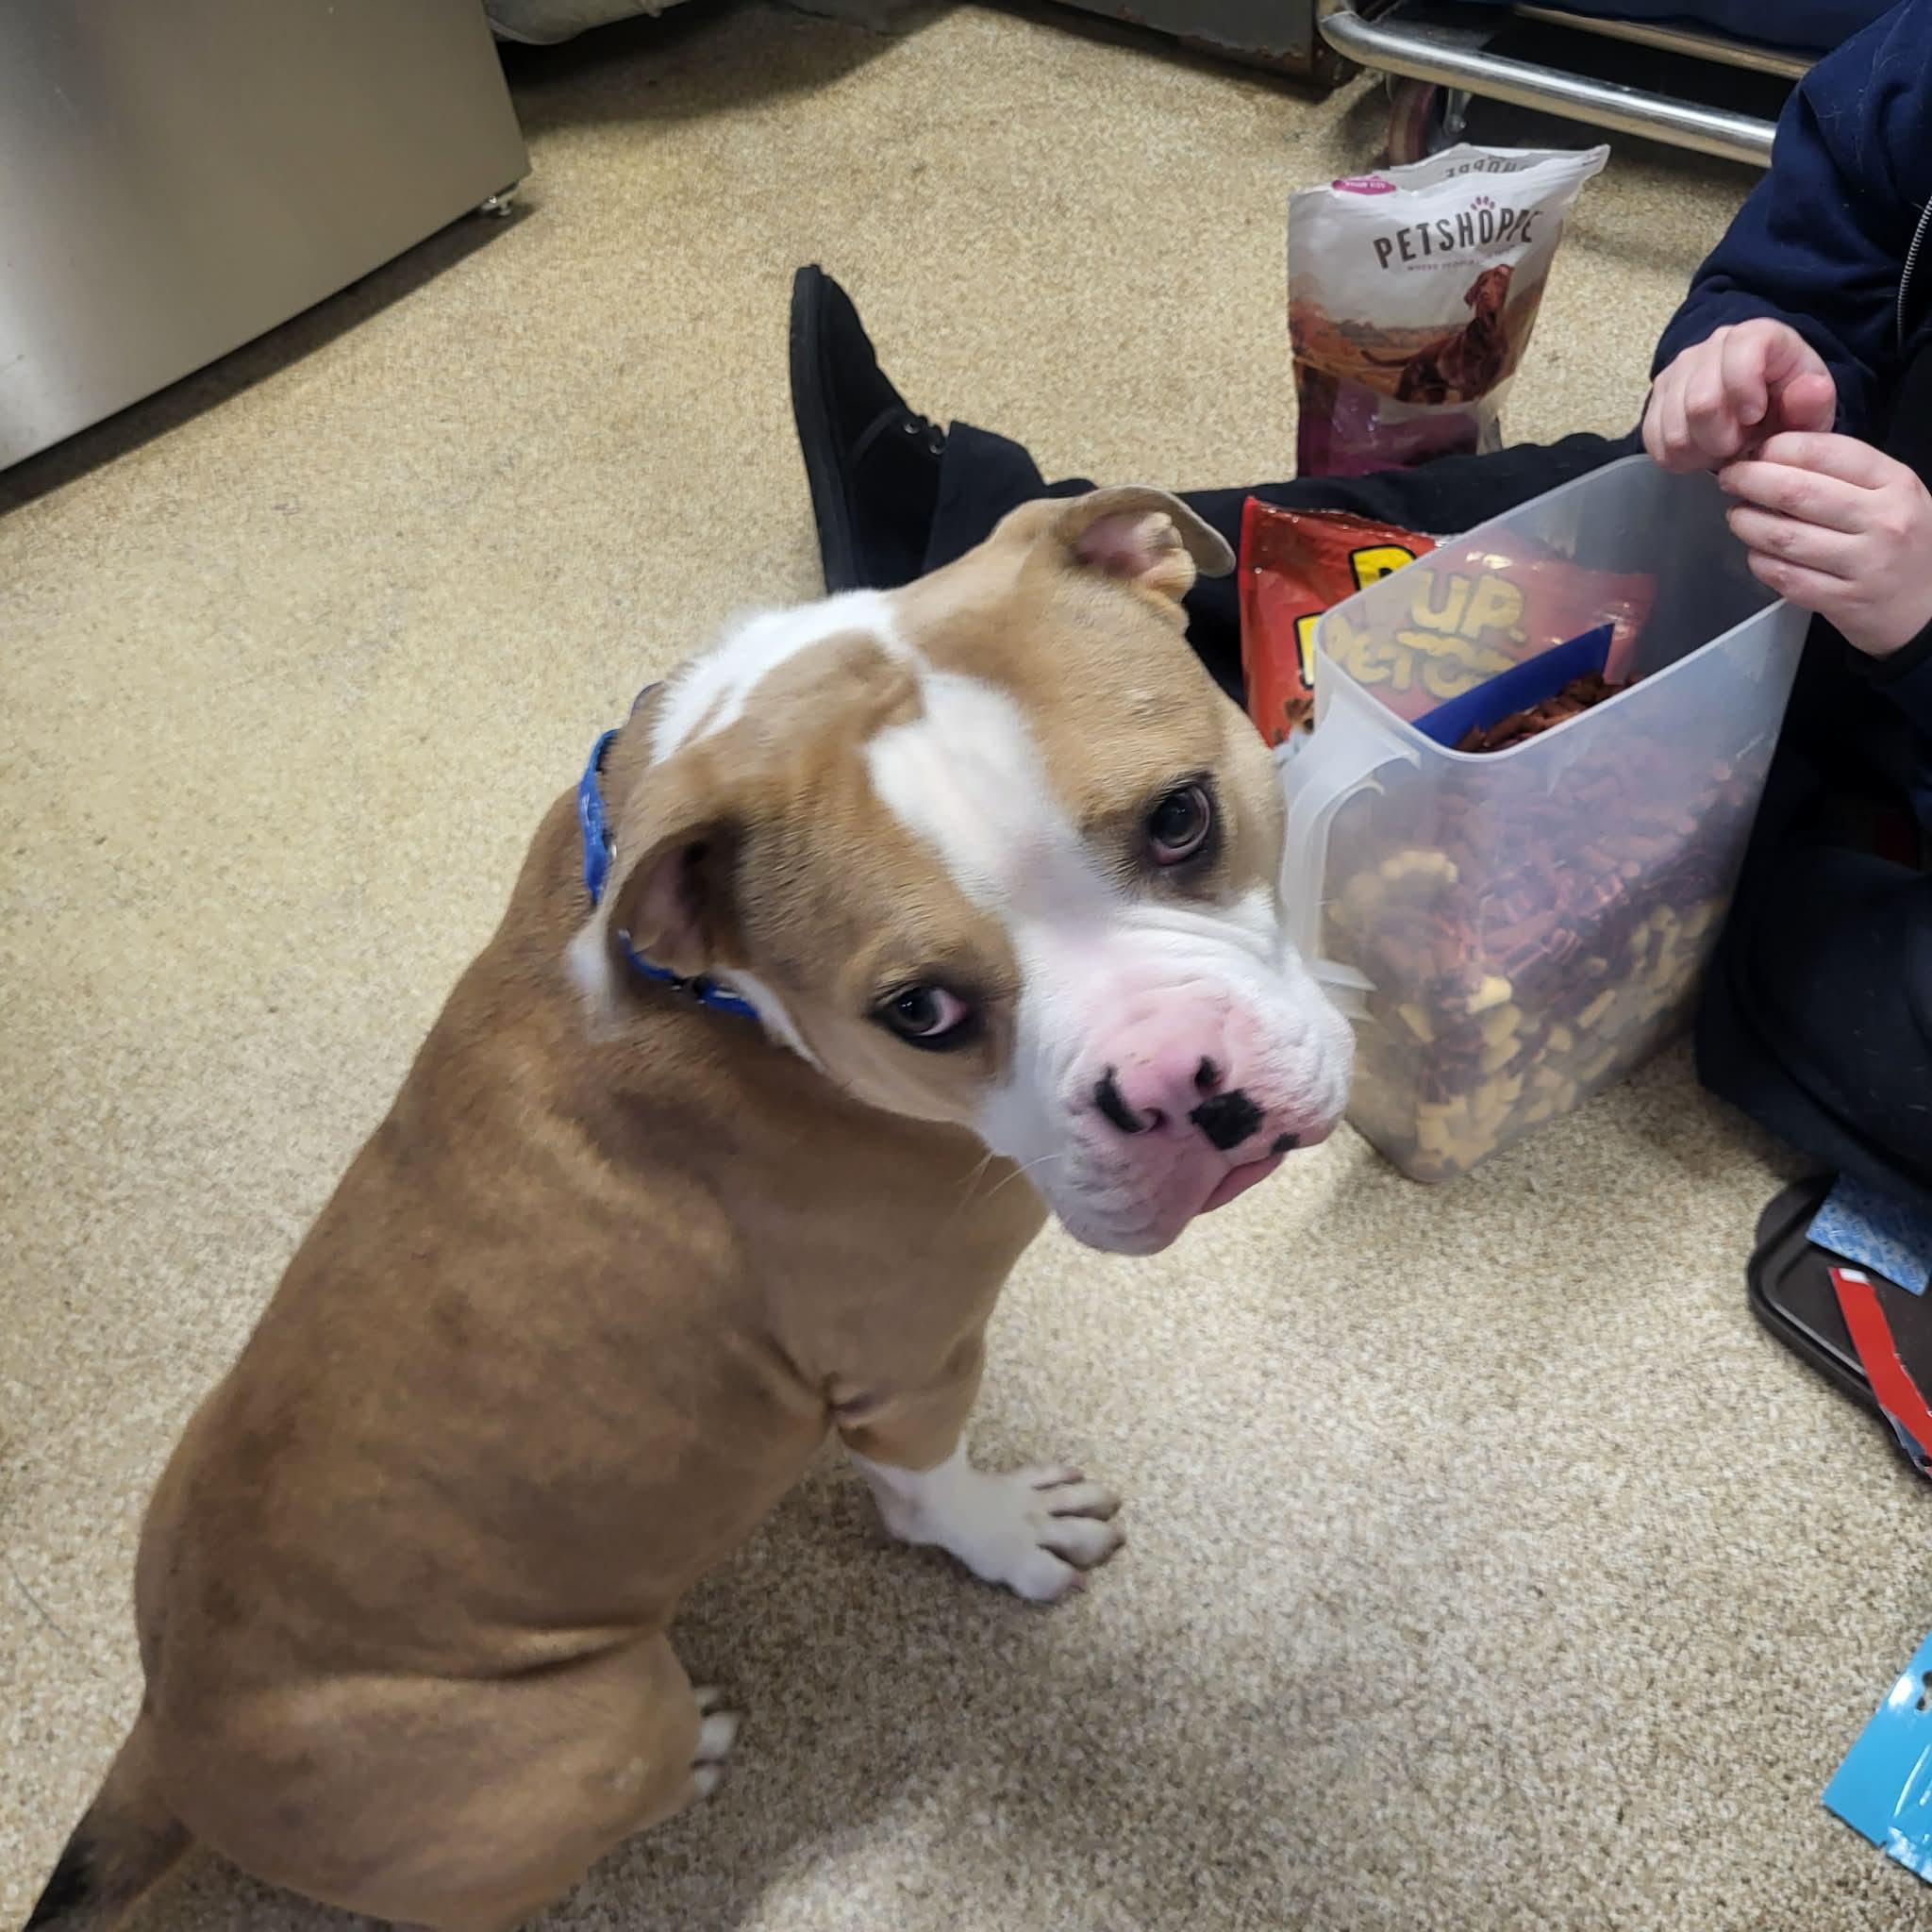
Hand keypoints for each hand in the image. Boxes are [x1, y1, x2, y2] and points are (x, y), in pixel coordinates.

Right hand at [1643, 319, 1836, 472]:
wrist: (1759, 410)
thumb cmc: (1787, 408)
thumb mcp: (1813, 410)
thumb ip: (1814, 404)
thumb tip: (1811, 388)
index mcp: (1757, 336)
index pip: (1740, 352)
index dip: (1744, 391)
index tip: (1755, 418)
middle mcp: (1711, 346)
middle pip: (1700, 403)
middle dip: (1722, 440)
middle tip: (1740, 447)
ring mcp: (1678, 372)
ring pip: (1674, 430)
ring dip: (1700, 453)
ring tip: (1722, 450)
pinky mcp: (1656, 398)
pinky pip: (1655, 440)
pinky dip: (1679, 458)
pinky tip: (1700, 453)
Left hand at [1718, 432, 1931, 656]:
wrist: (1930, 604)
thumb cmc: (1902, 539)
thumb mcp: (1891, 493)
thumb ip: (1845, 472)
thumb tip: (1776, 453)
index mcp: (1895, 483)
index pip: (1827, 452)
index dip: (1779, 448)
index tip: (1754, 451)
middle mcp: (1883, 520)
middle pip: (1797, 493)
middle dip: (1751, 481)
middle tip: (1729, 480)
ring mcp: (1864, 564)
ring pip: (1785, 537)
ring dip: (1748, 523)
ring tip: (1737, 515)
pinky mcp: (1844, 601)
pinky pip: (1786, 576)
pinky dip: (1760, 562)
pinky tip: (1754, 552)